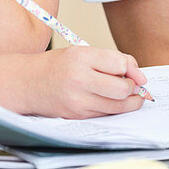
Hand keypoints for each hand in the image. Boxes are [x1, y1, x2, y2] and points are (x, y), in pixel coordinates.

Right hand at [24, 47, 147, 118]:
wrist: (28, 83)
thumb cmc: (57, 65)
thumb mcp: (82, 52)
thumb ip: (111, 59)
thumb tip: (140, 78)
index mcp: (81, 57)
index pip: (120, 63)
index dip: (132, 69)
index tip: (133, 72)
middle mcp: (79, 79)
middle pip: (123, 89)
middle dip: (133, 87)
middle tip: (130, 84)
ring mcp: (78, 101)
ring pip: (118, 106)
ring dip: (129, 101)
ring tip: (125, 94)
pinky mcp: (78, 116)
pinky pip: (106, 114)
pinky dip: (113, 109)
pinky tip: (108, 100)